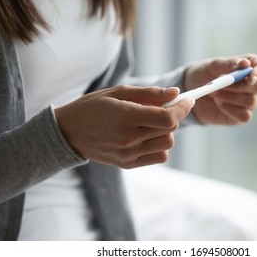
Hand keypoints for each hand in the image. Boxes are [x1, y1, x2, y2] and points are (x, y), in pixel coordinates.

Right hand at [55, 85, 193, 167]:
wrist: (69, 132)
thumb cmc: (93, 107)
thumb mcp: (118, 92)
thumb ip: (149, 94)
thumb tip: (176, 92)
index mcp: (125, 117)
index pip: (167, 117)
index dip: (182, 107)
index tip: (187, 99)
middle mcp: (128, 139)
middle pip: (170, 129)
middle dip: (173, 115)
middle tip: (164, 106)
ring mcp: (128, 154)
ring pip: (167, 144)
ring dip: (166, 131)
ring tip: (151, 122)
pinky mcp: (128, 164)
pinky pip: (159, 156)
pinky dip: (159, 145)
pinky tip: (147, 135)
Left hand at [184, 54, 256, 124]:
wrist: (192, 91)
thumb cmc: (206, 74)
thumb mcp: (214, 65)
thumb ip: (230, 64)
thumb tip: (245, 63)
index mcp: (253, 67)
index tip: (249, 77)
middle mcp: (255, 85)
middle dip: (238, 86)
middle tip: (218, 84)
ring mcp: (250, 101)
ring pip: (251, 101)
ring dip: (230, 97)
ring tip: (214, 93)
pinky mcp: (242, 116)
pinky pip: (244, 116)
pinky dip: (229, 109)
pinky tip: (219, 104)